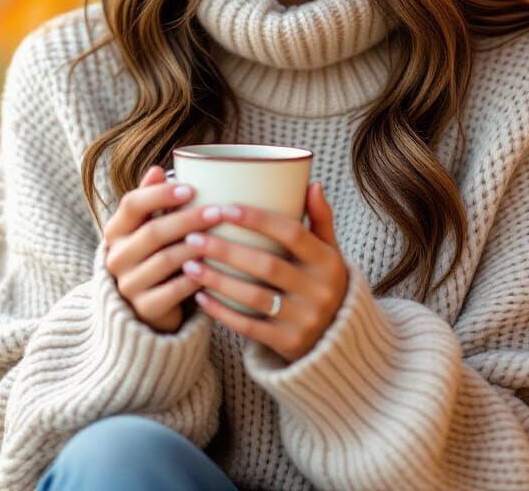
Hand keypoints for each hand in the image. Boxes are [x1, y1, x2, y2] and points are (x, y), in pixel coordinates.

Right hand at [103, 165, 225, 333]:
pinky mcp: (144, 309)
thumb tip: (157, 169)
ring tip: (221, 237)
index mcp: (116, 230)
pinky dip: (195, 277)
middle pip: (153, 232)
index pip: (132, 204)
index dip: (160, 194)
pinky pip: (173, 290)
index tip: (191, 188)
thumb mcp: (149, 223)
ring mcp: (128, 285)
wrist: (150, 303)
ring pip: (165, 260)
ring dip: (196, 247)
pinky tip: (214, 267)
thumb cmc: (156, 252)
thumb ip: (152, 198)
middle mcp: (116, 257)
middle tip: (217, 211)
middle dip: (187, 220)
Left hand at [181, 182, 348, 362]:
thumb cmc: (326, 284)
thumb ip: (321, 220)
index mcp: (328, 262)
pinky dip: (222, 312)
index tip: (225, 208)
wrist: (339, 342)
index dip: (258, 219)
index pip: (292, 233)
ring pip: (254, 297)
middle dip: (227, 250)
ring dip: (218, 280)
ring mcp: (304, 320)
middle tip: (194, 237)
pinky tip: (199, 297)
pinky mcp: (288, 344)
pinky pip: (249, 327)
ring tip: (189, 264)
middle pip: (267, 265)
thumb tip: (312, 184)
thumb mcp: (331, 253)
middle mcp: (319, 291)